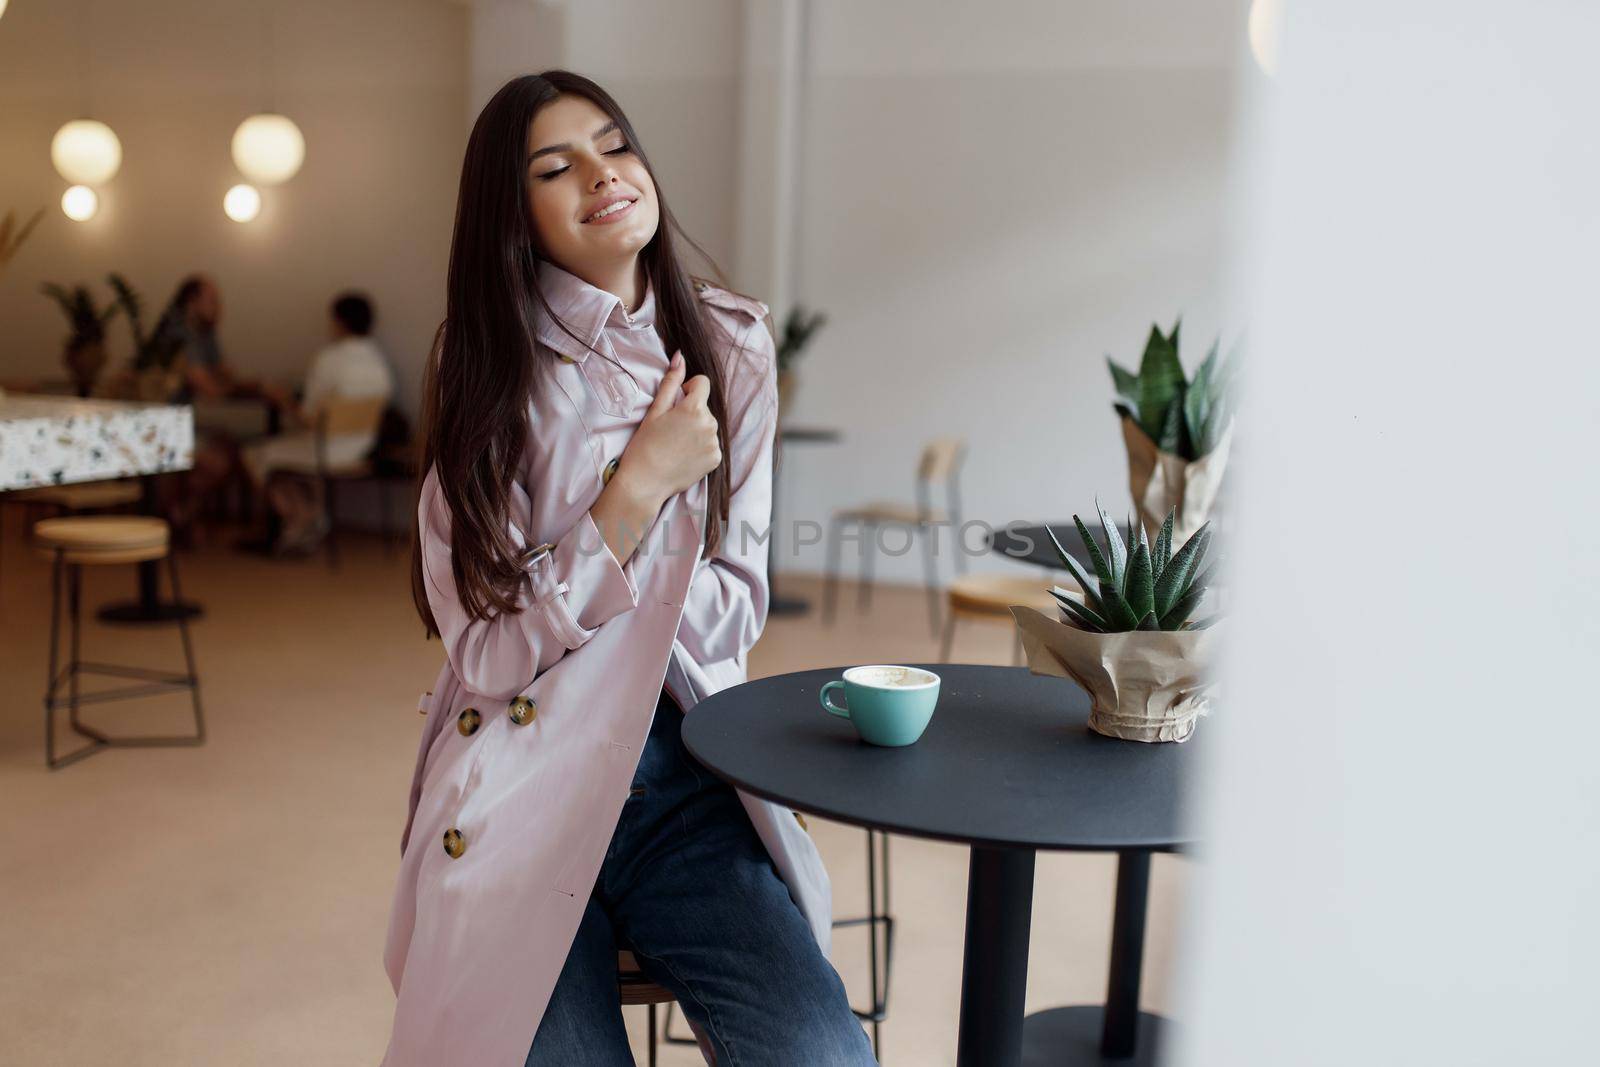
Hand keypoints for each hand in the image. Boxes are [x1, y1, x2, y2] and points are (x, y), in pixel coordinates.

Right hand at [618, 351, 720, 501]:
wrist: (645, 482)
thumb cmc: (645, 445)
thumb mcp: (655, 410)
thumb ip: (671, 382)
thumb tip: (680, 356)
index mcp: (694, 408)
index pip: (702, 383)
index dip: (688, 389)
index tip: (675, 403)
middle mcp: (710, 424)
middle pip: (704, 407)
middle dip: (691, 412)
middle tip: (670, 429)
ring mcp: (714, 444)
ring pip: (708, 426)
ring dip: (696, 430)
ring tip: (676, 444)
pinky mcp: (716, 459)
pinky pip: (711, 444)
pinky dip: (700, 447)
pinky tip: (683, 455)